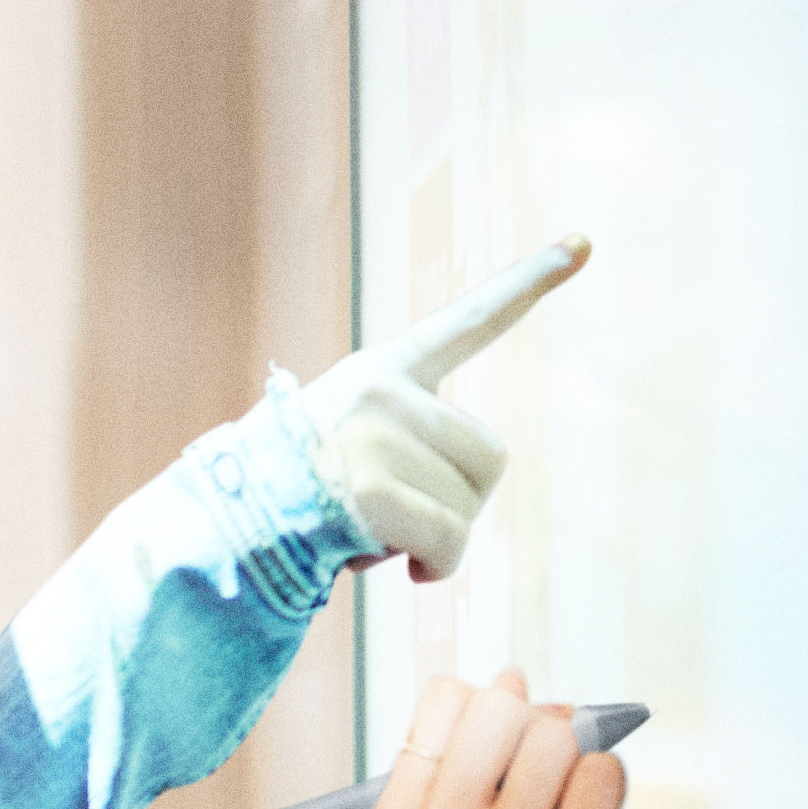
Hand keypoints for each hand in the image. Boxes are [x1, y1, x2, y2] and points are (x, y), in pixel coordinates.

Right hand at [299, 237, 588, 579]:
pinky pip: (450, 543)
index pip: (467, 321)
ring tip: (371, 535)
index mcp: (380, 372)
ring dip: (436, 538)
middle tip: (399, 520)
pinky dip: (435, 566)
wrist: (223, 529)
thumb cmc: (285, 501)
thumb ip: (405, 451)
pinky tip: (401, 565)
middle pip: (488, 457)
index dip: (530, 282)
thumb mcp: (344, 450)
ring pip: (469, 506)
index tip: (585, 242)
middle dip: (458, 503)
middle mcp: (386, 392)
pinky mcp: (377, 489)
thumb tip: (442, 529)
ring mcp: (381, 436)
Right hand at [367, 668, 625, 808]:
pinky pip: (604, 776)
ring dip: (573, 755)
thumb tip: (518, 685)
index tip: (500, 746)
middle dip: (533, 718)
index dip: (485, 706)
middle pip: (501, 703)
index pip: (444, 701)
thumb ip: (448, 783)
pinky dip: (605, 786)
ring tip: (566, 804)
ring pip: (557, 734)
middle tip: (542, 764)